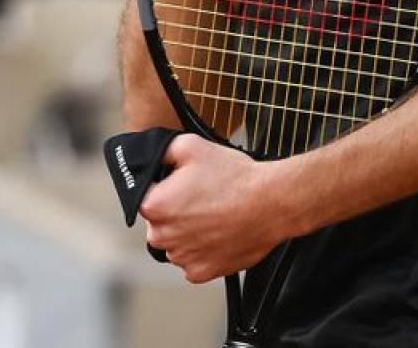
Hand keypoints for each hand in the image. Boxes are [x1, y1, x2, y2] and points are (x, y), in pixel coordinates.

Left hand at [139, 135, 296, 283]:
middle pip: (159, 222)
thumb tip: (151, 157)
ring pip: (175, 243)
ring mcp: (182, 257)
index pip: (146, 195)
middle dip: (174, 211)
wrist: (271, 203)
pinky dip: (202, 250)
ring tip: (214, 215)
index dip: (165, 187)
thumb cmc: (234, 177)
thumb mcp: (192, 146)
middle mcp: (162, 236)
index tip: (185, 185)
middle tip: (202, 198)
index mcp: (154, 206)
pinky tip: (218, 233)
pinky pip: (192, 261)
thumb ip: (162, 151)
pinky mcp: (201, 272)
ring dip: (187, 232)